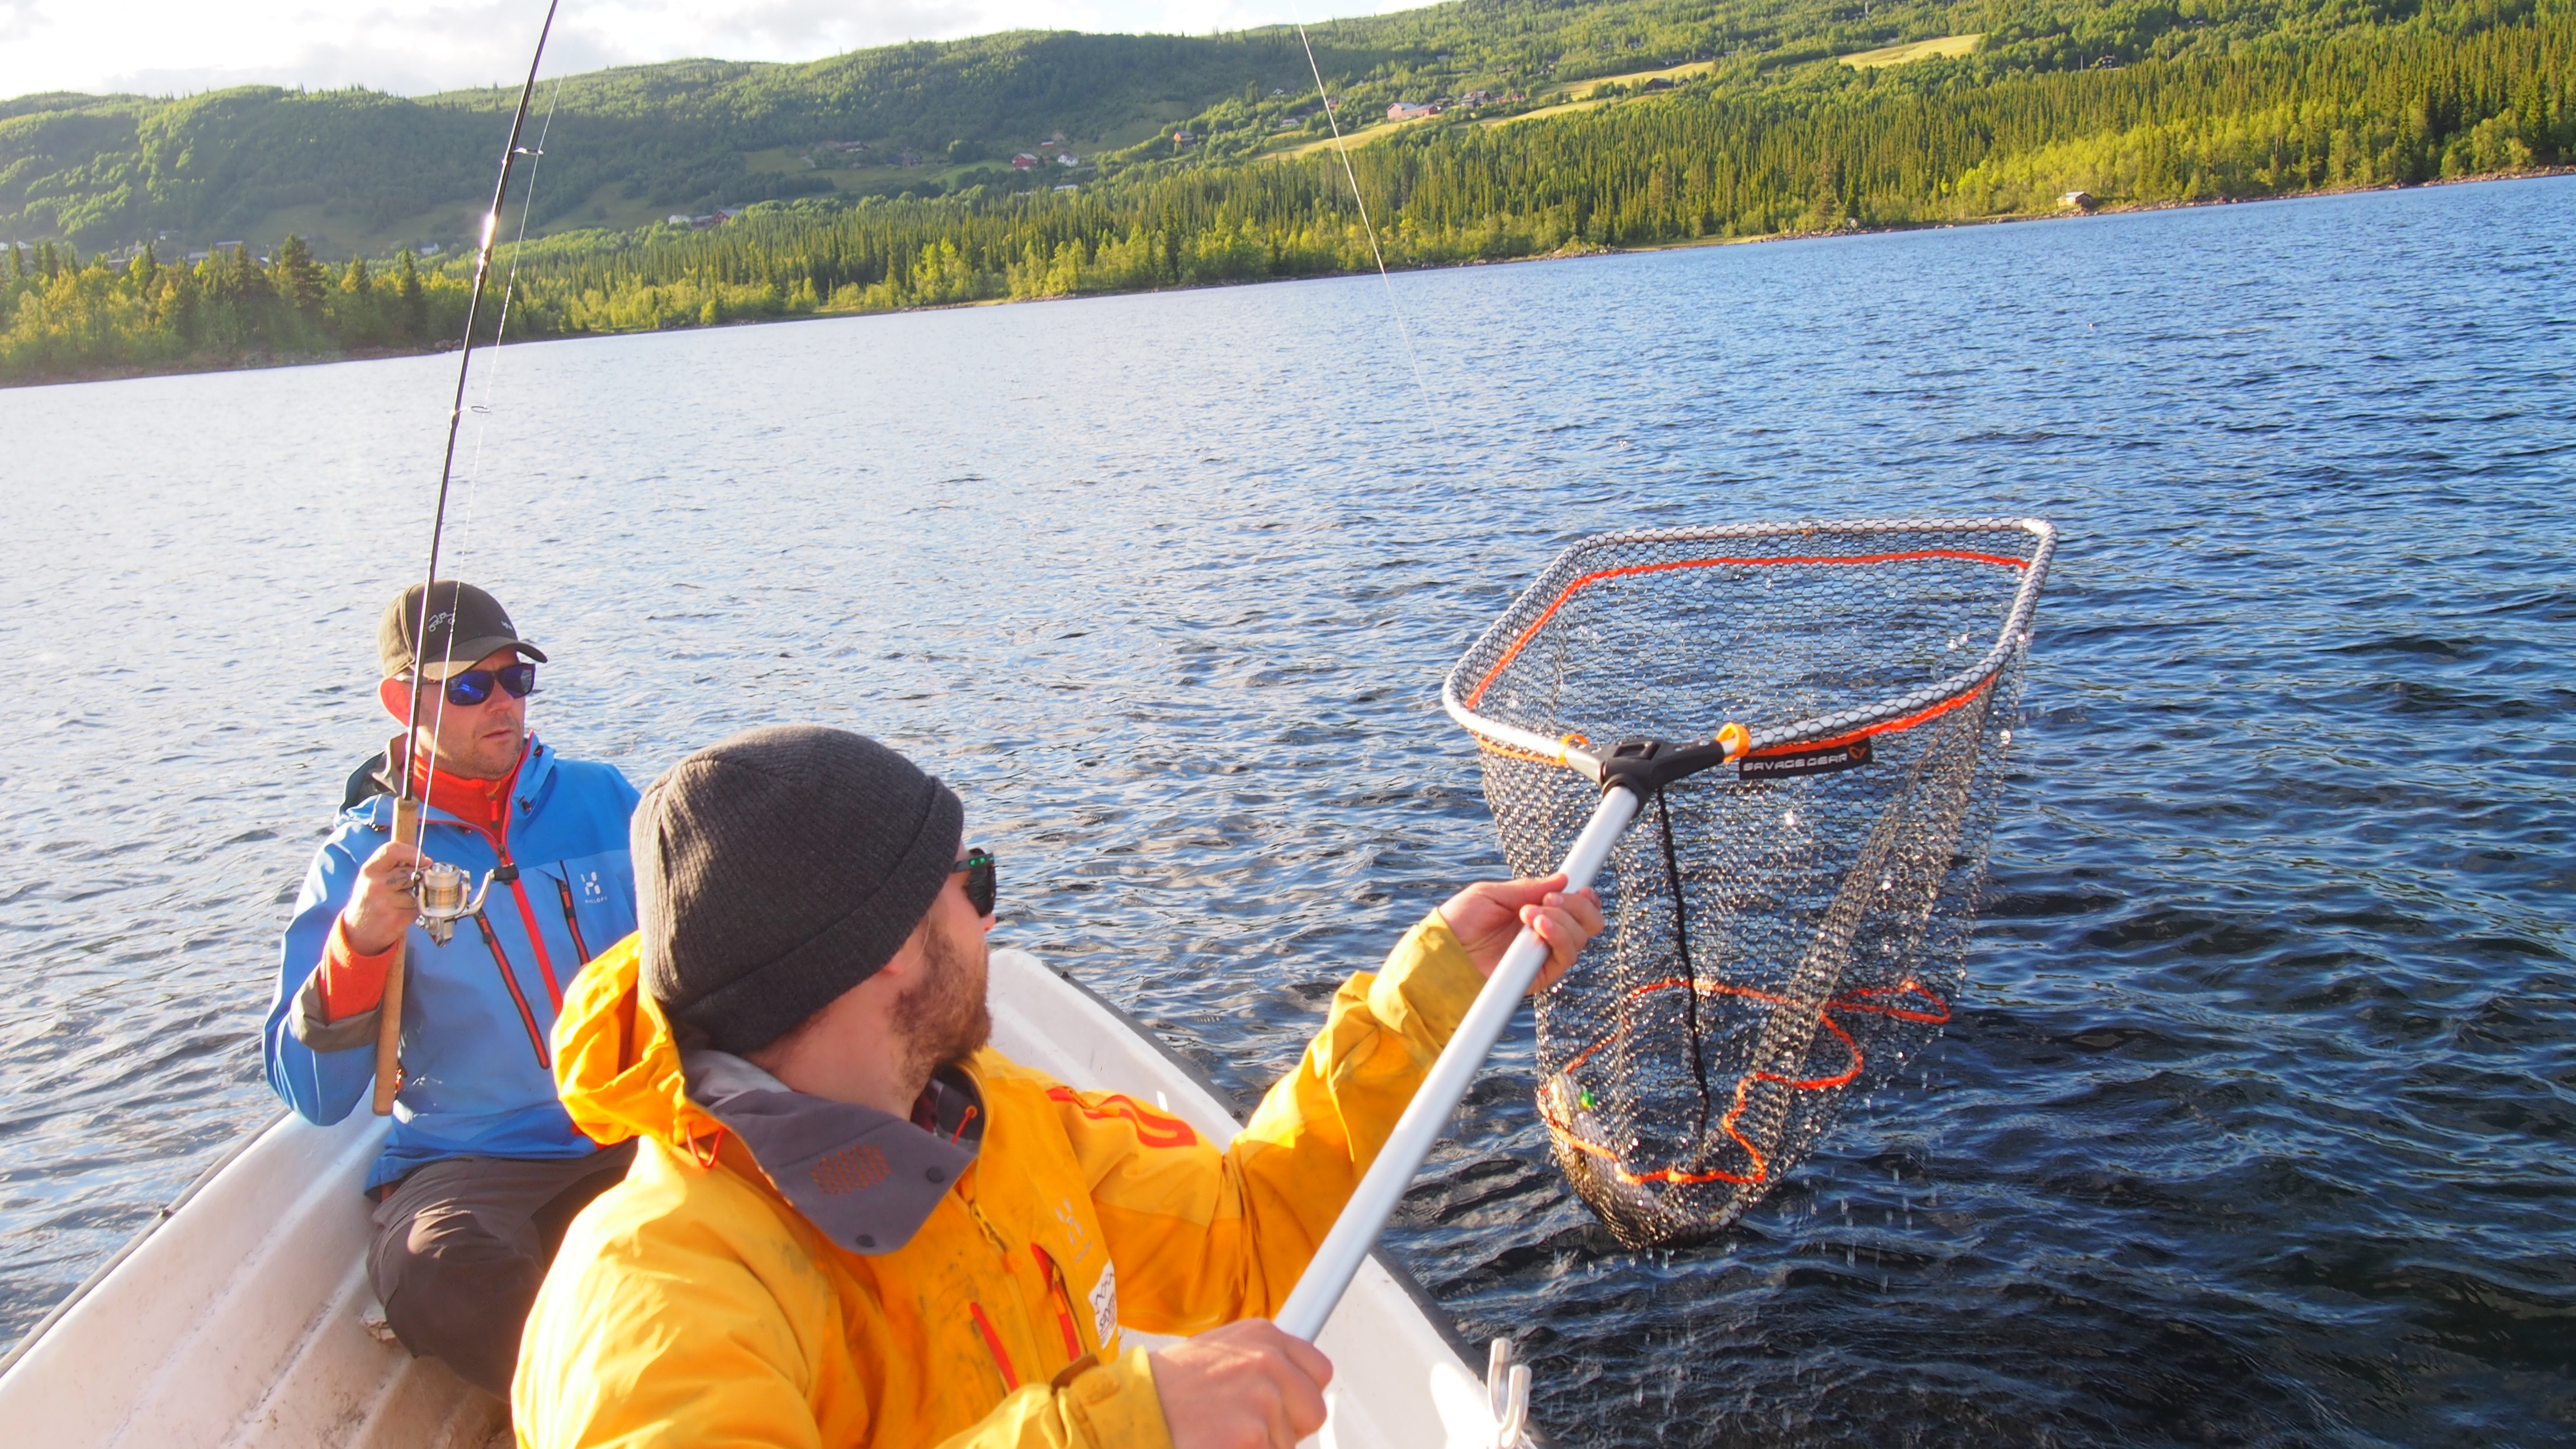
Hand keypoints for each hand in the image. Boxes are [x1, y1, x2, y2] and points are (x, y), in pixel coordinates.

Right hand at [341, 838, 426, 955]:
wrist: (358, 929)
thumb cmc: (371, 898)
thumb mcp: (373, 877)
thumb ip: (394, 865)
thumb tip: (426, 861)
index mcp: (369, 870)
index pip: (392, 850)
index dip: (412, 852)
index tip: (424, 860)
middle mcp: (375, 884)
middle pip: (410, 873)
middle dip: (417, 879)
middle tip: (411, 886)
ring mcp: (385, 902)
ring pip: (416, 892)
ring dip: (416, 898)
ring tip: (402, 902)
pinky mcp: (395, 918)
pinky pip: (417, 909)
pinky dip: (415, 911)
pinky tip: (402, 913)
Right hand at [1150, 1319, 1333, 1448]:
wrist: (1131, 1409)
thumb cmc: (1166, 1387)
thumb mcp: (1219, 1352)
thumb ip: (1259, 1363)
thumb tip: (1290, 1384)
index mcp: (1263, 1336)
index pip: (1318, 1371)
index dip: (1300, 1395)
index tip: (1286, 1406)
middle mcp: (1268, 1361)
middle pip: (1313, 1410)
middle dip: (1288, 1427)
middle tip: (1249, 1429)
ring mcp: (1262, 1399)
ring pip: (1287, 1443)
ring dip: (1260, 1445)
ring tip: (1220, 1433)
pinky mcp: (1251, 1436)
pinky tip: (1216, 1444)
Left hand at [1434, 874, 1604, 993]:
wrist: (1442, 950)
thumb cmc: (1460, 920)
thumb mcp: (1493, 895)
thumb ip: (1527, 888)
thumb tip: (1563, 878)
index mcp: (1536, 913)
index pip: (1575, 909)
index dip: (1585, 899)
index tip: (1582, 888)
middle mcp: (1545, 935)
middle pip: (1587, 924)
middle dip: (1577, 906)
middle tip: (1551, 898)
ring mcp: (1543, 955)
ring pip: (1578, 939)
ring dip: (1562, 919)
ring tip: (1530, 912)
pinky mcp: (1538, 975)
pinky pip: (1564, 957)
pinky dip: (1558, 936)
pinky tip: (1537, 924)